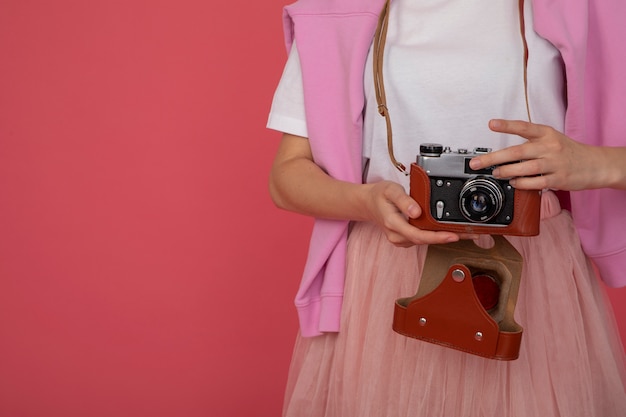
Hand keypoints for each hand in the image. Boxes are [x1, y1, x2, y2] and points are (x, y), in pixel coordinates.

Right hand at [363, 181, 471, 246]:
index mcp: (393, 224)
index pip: (418, 235)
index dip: (437, 237)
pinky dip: (436, 235)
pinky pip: (422, 239)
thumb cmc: (379, 195)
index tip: (453, 235)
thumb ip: (404, 200)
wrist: (368, 203)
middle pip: (425, 241)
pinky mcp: (405, 239)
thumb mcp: (390, 190)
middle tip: (469, 234)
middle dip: (447, 238)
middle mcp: (397, 235)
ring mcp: (401, 239)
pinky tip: (449, 231)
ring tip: (464, 232)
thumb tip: (417, 211)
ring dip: (443, 237)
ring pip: (425, 241)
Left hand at [469, 119, 618, 190]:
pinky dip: (521, 183)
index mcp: (547, 134)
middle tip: (477, 163)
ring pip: (524, 168)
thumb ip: (530, 143)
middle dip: (494, 158)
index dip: (507, 125)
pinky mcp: (558, 179)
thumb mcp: (552, 139)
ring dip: (506, 172)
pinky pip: (535, 183)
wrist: (595, 164)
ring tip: (495, 173)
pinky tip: (513, 182)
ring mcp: (554, 163)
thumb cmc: (568, 152)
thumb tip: (503, 155)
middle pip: (517, 151)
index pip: (524, 127)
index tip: (491, 124)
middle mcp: (550, 147)